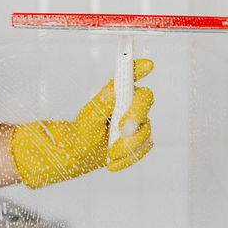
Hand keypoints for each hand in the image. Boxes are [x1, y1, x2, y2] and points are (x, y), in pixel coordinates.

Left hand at [9, 59, 153, 188]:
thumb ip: (101, 104)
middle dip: (136, 114)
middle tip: (123, 129)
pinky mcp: (142, 140)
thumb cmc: (82, 131)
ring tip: (110, 153)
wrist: (80, 155)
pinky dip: (128, 157)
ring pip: (146, 128)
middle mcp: (130, 103)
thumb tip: (112, 90)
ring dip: (128, 144)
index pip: (131, 74)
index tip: (147, 64)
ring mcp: (139, 122)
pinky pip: (143, 148)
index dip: (140, 67)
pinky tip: (113, 162)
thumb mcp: (88, 118)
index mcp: (116, 92)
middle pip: (145, 99)